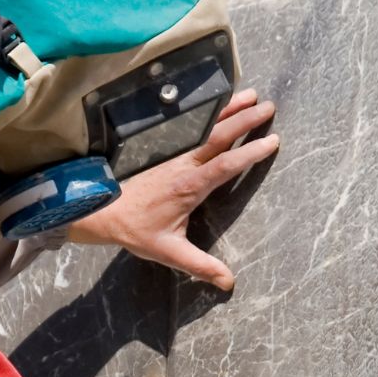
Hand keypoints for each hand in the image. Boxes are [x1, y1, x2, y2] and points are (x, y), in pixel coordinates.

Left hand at [66, 89, 278, 290]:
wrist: (105, 212)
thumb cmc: (137, 232)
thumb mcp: (170, 253)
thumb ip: (200, 266)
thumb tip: (228, 282)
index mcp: (188, 187)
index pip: (225, 165)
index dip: (249, 153)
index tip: (272, 141)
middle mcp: (184, 165)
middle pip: (219, 136)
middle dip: (245, 120)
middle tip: (269, 107)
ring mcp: (174, 155)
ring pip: (206, 126)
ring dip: (229, 109)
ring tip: (252, 95)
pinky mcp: (167, 152)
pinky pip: (192, 128)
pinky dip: (209, 113)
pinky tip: (221, 103)